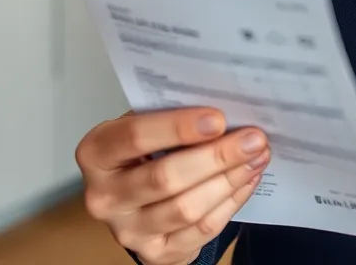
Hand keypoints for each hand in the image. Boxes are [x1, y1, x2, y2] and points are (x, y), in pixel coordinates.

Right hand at [75, 107, 270, 264]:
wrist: (141, 197)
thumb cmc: (150, 146)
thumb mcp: (150, 122)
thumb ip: (175, 112)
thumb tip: (228, 105)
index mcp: (97, 152)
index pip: (134, 137)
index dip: (177, 127)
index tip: (218, 119)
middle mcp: (103, 196)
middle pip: (165, 178)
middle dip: (216, 157)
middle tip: (254, 138)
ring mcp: (126, 231)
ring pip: (186, 208)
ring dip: (229, 180)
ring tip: (258, 156)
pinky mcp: (154, 254)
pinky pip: (199, 230)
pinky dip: (230, 203)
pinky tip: (249, 180)